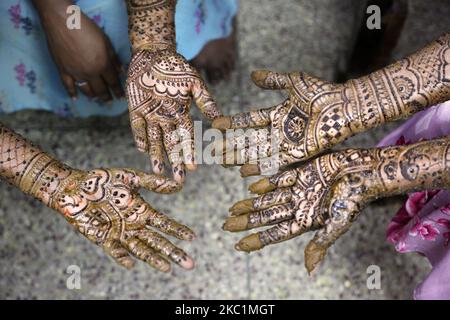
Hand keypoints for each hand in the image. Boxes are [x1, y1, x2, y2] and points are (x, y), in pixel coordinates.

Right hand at [38, 4, 123, 101]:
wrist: (63, 22)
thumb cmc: (87, 29)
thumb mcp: (106, 42)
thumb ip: (114, 59)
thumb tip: (122, 71)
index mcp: (102, 65)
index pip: (113, 82)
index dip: (118, 90)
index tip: (122, 98)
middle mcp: (90, 73)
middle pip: (100, 89)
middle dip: (107, 96)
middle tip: (110, 102)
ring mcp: (75, 73)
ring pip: (86, 90)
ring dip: (93, 96)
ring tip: (97, 99)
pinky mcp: (63, 70)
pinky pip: (68, 86)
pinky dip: (71, 93)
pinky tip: (75, 99)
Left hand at [52, 167, 194, 271]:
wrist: (75, 186)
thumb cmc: (102, 180)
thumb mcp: (130, 177)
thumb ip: (151, 182)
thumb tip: (176, 184)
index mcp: (142, 210)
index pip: (164, 224)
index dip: (178, 230)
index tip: (193, 238)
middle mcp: (134, 225)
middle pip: (158, 242)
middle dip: (173, 252)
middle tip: (189, 264)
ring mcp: (119, 233)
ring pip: (141, 249)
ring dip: (154, 259)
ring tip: (168, 268)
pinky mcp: (103, 238)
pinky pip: (115, 250)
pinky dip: (123, 257)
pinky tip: (131, 264)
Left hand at [126, 49, 220, 182]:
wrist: (153, 53)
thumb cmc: (176, 66)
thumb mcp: (194, 83)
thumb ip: (205, 101)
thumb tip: (219, 119)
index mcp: (181, 113)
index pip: (186, 137)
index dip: (189, 152)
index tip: (193, 168)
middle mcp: (166, 118)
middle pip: (171, 144)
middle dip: (175, 161)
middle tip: (178, 179)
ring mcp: (151, 115)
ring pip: (154, 140)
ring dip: (156, 156)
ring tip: (159, 172)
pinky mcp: (136, 110)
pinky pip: (137, 127)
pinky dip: (140, 138)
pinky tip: (143, 151)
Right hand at [212, 70, 351, 175]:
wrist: (343, 107)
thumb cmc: (321, 93)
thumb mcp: (294, 82)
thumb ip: (273, 80)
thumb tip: (252, 75)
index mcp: (277, 114)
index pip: (249, 120)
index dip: (233, 123)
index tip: (216, 124)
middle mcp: (278, 131)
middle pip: (249, 140)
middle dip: (230, 146)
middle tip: (212, 150)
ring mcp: (286, 144)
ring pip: (256, 153)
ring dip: (239, 158)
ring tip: (221, 162)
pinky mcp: (296, 154)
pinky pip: (273, 162)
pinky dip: (258, 167)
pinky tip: (243, 172)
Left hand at [222, 139, 448, 273]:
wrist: (365, 171)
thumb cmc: (355, 198)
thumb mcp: (338, 223)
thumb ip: (321, 242)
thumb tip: (309, 269)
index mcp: (306, 221)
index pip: (276, 234)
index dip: (257, 240)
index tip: (238, 245)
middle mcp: (299, 206)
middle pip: (267, 216)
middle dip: (247, 221)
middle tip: (225, 225)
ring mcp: (299, 189)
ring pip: (269, 199)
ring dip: (251, 203)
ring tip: (232, 208)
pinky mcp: (301, 172)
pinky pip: (279, 179)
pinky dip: (265, 182)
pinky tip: (250, 186)